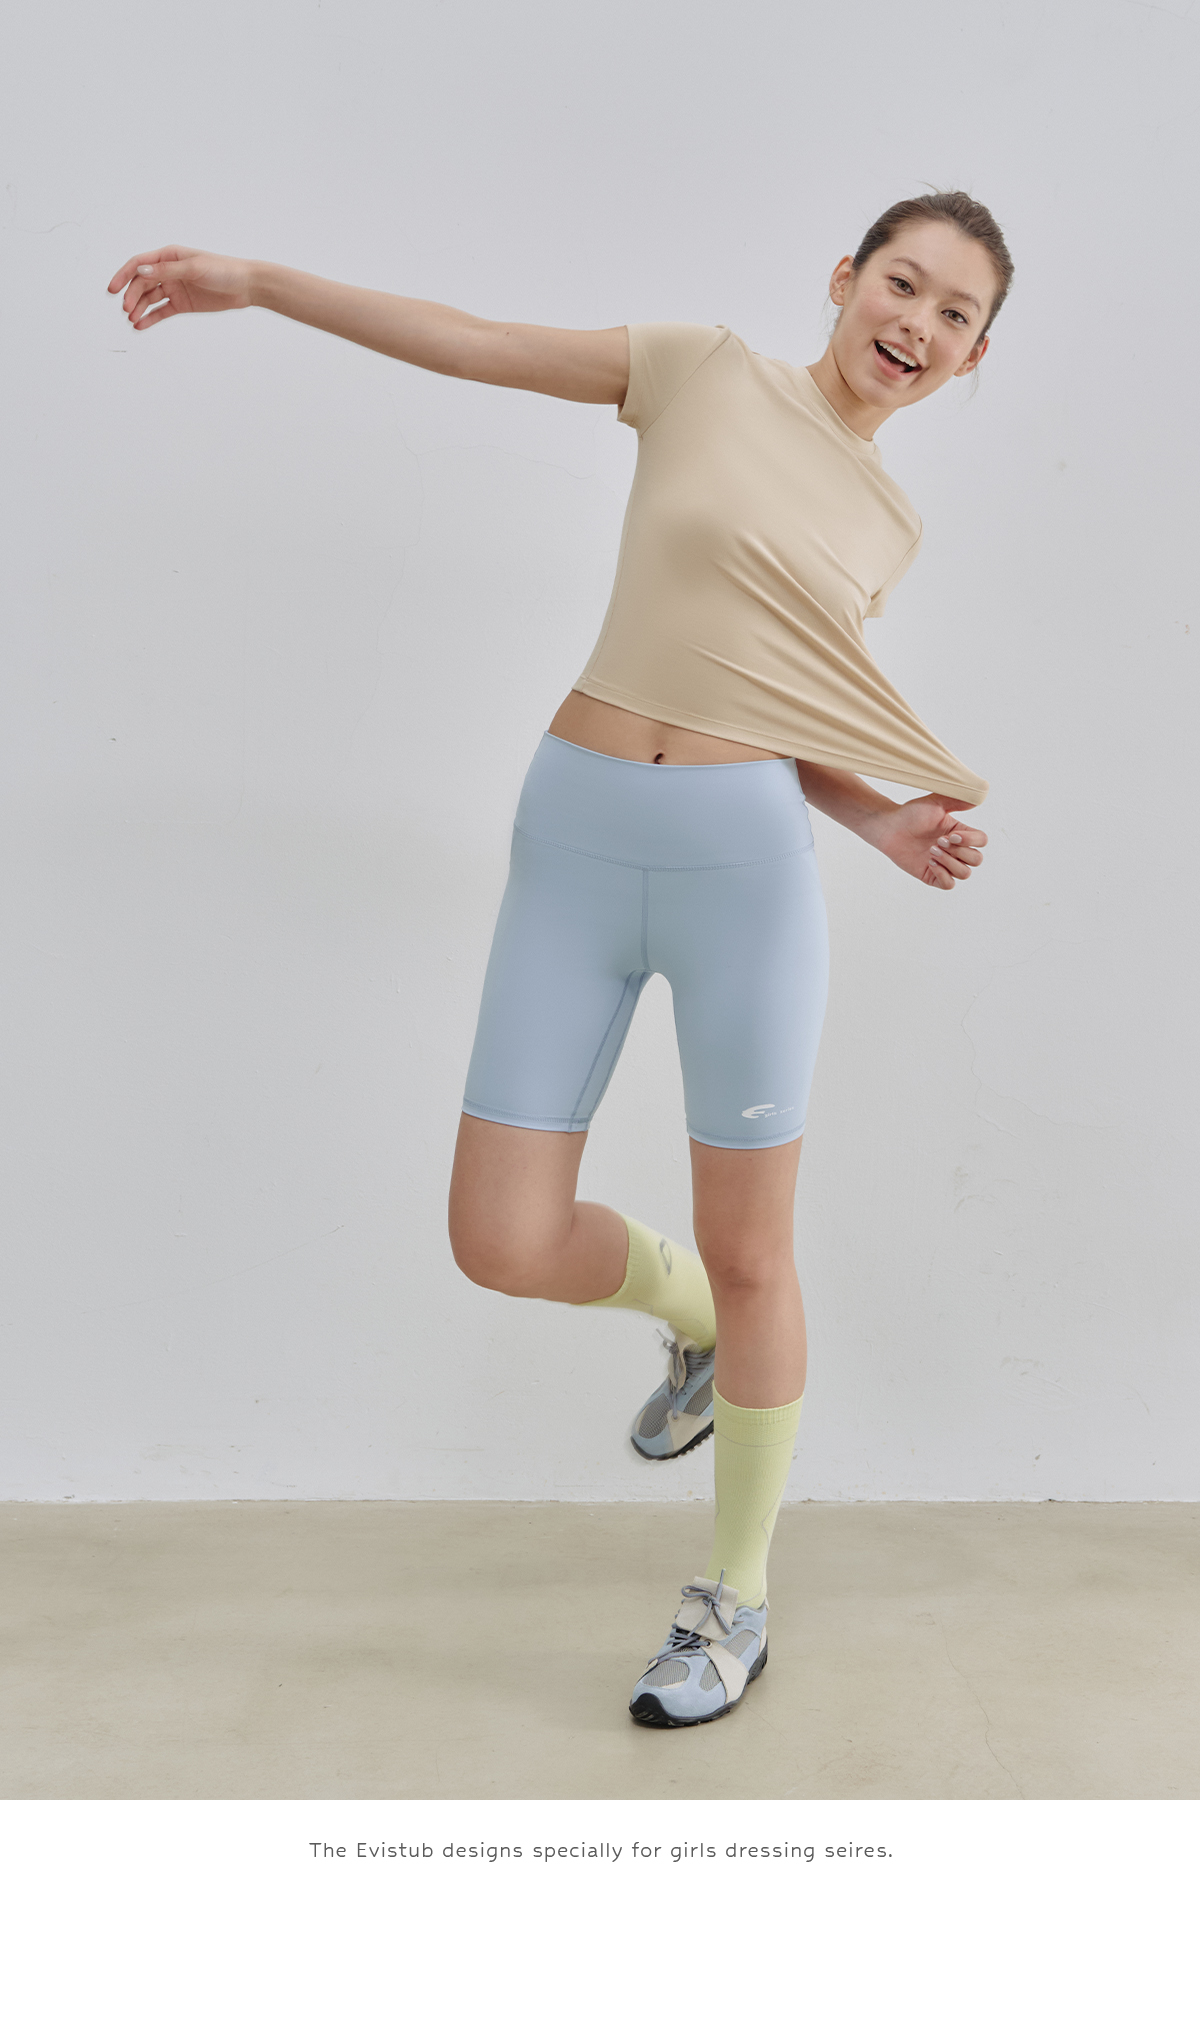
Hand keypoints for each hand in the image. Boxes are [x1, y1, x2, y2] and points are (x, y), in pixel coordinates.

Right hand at [107, 246, 254, 329]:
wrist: (245, 286)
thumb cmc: (222, 270)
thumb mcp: (194, 268)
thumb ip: (166, 271)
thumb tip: (140, 271)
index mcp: (168, 256)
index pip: (139, 264)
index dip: (123, 275)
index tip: (112, 289)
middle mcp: (168, 271)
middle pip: (142, 283)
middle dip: (132, 296)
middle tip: (126, 309)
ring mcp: (174, 288)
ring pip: (150, 299)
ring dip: (139, 308)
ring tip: (132, 319)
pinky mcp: (182, 304)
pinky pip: (161, 312)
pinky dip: (150, 318)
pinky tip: (140, 325)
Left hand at [859, 794, 987, 889]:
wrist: (890, 827)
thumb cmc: (911, 814)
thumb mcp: (935, 803)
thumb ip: (957, 800)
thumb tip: (977, 798)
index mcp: (961, 833)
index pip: (981, 841)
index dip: (971, 841)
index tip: (951, 835)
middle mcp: (956, 850)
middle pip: (976, 860)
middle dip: (959, 852)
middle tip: (938, 842)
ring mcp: (945, 864)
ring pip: (964, 873)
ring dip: (949, 862)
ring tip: (931, 850)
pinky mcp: (932, 876)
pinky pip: (949, 884)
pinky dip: (943, 875)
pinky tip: (929, 863)